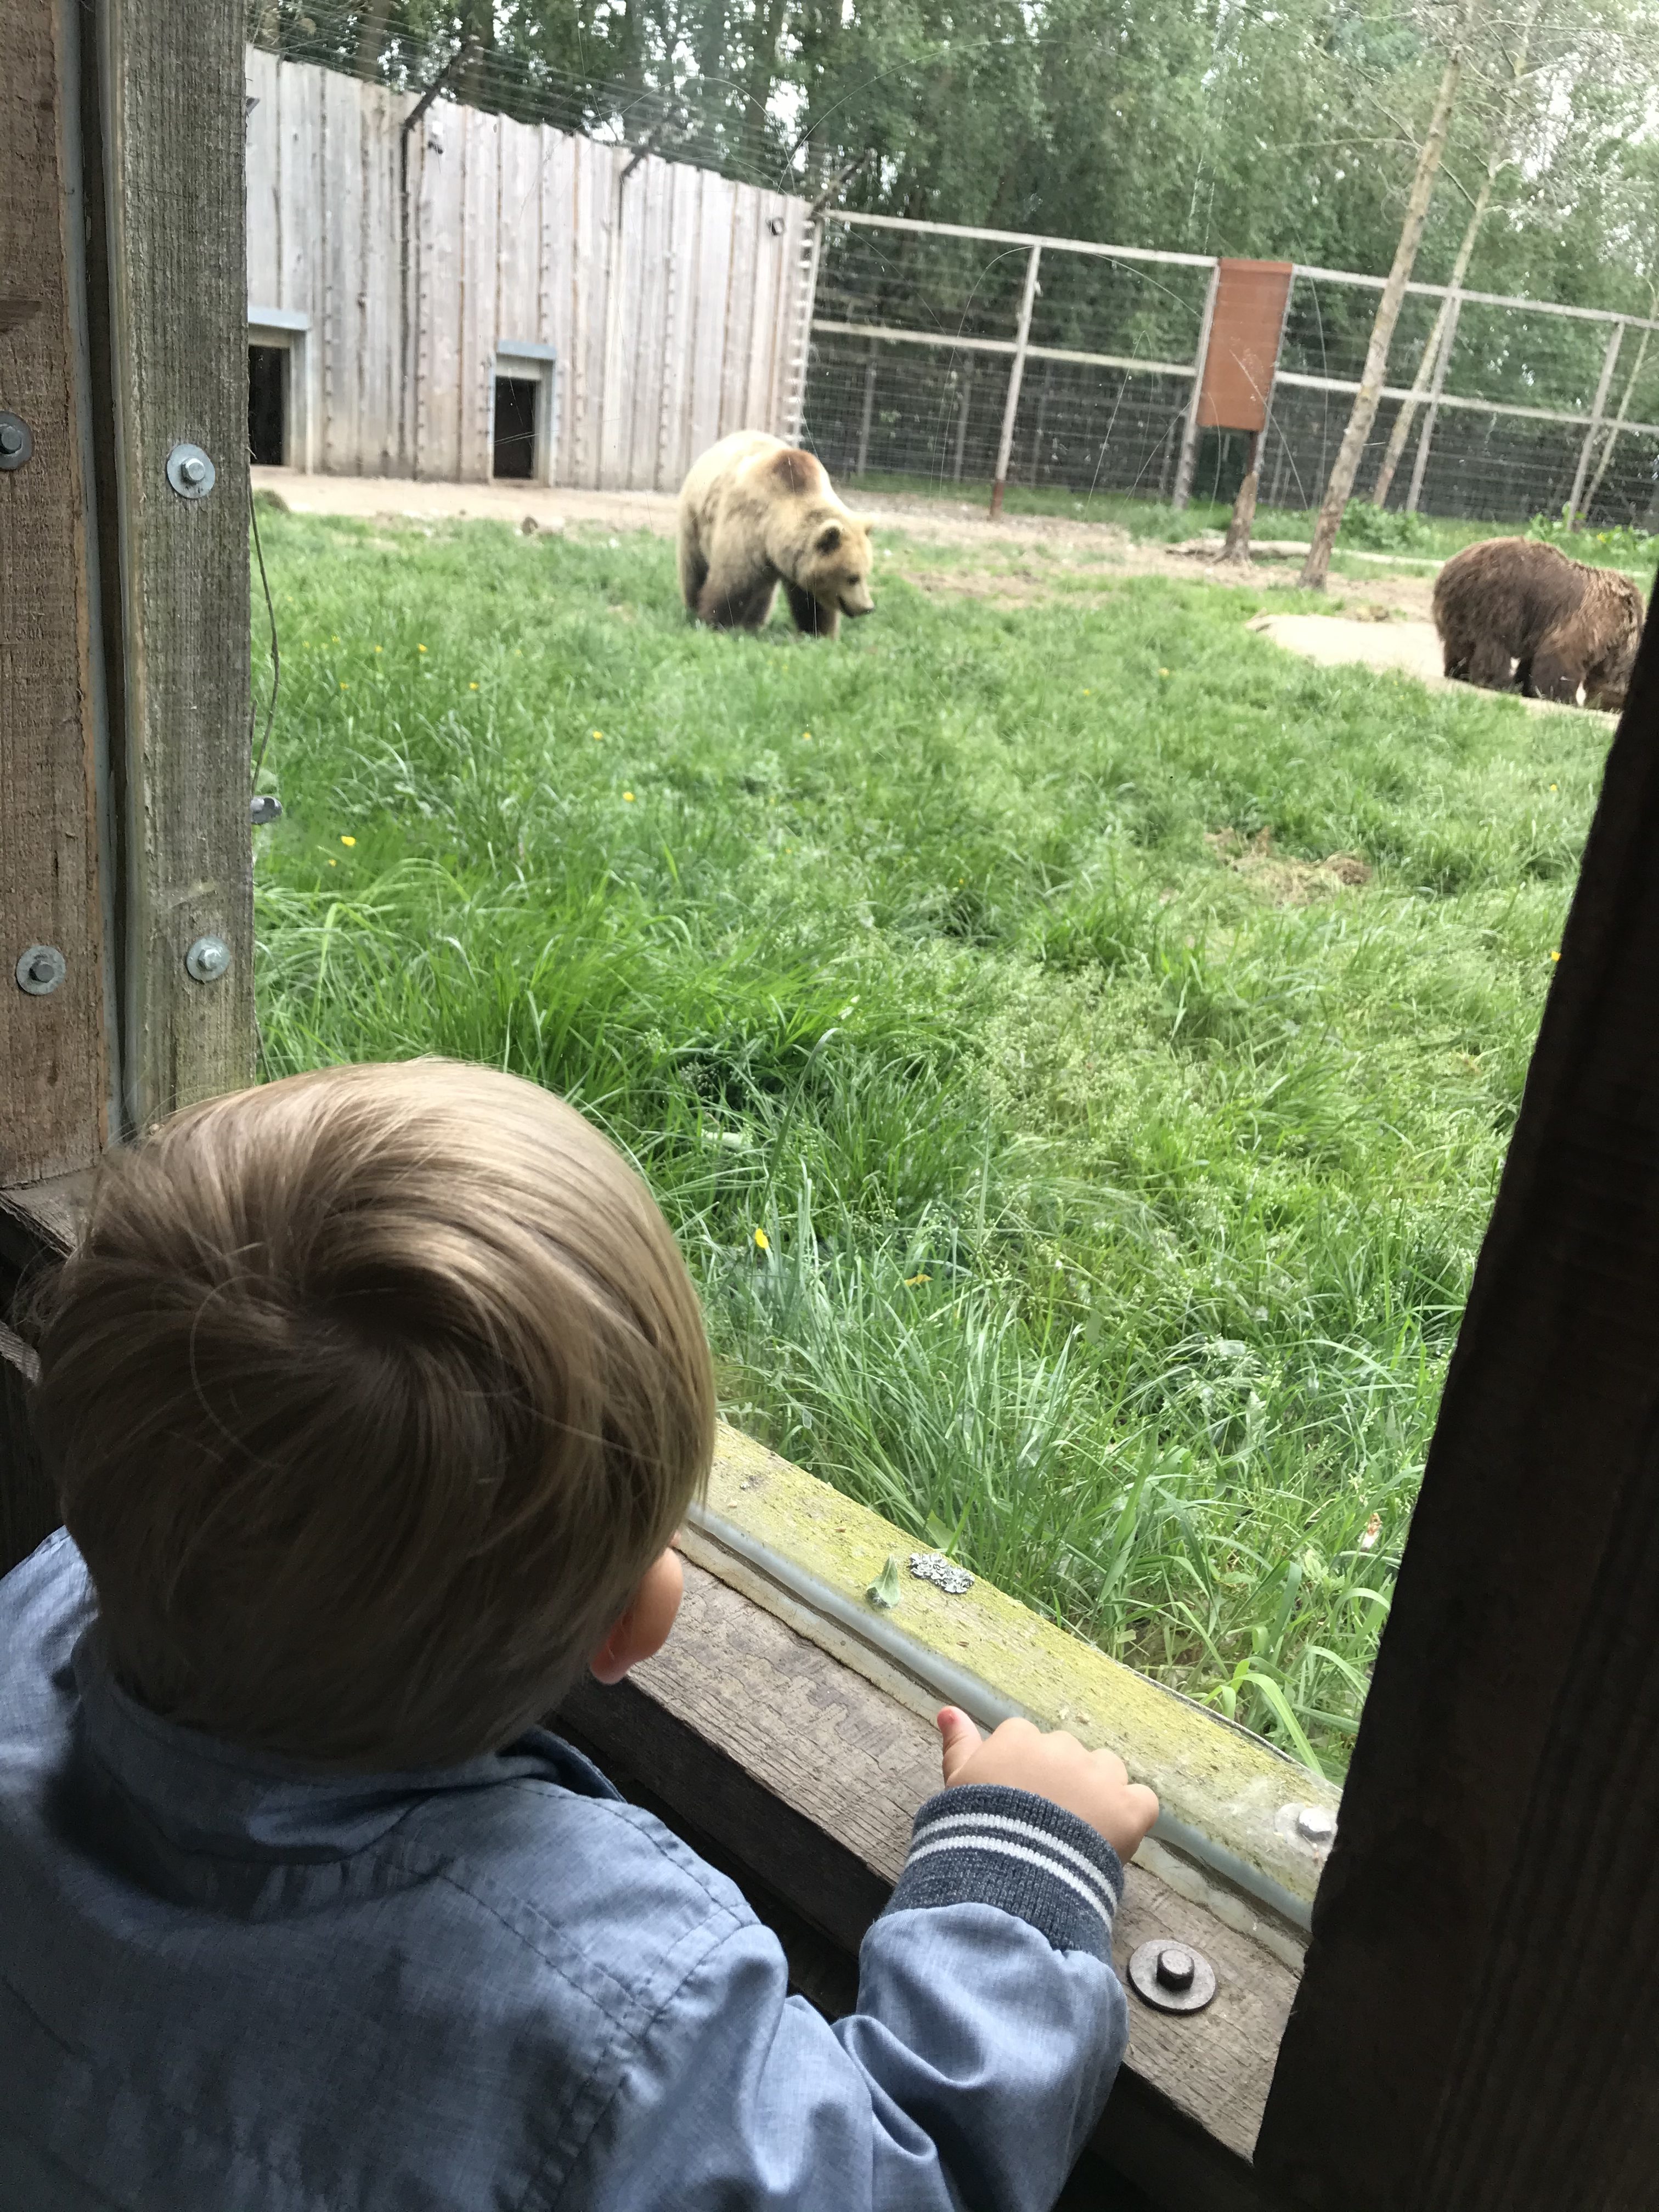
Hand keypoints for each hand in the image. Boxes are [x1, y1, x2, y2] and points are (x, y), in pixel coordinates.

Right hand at [938, 1709, 1159, 1860]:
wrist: (1010, 1878)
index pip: (1028, 1743)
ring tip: (1081, 1833)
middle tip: (1047, 1824)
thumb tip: (949, 1710)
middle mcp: (1062, 1747)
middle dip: (1062, 1783)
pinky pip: (1143, 1801)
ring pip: (1108, 1772)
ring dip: (1100, 1794)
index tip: (1018, 1804)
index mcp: (1020, 1737)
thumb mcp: (957, 1784)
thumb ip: (958, 1744)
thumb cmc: (976, 1830)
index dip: (1025, 1775)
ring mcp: (1099, 1775)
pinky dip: (1133, 1816)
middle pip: (1069, 1756)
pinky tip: (1115, 1839)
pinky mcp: (1129, 1808)